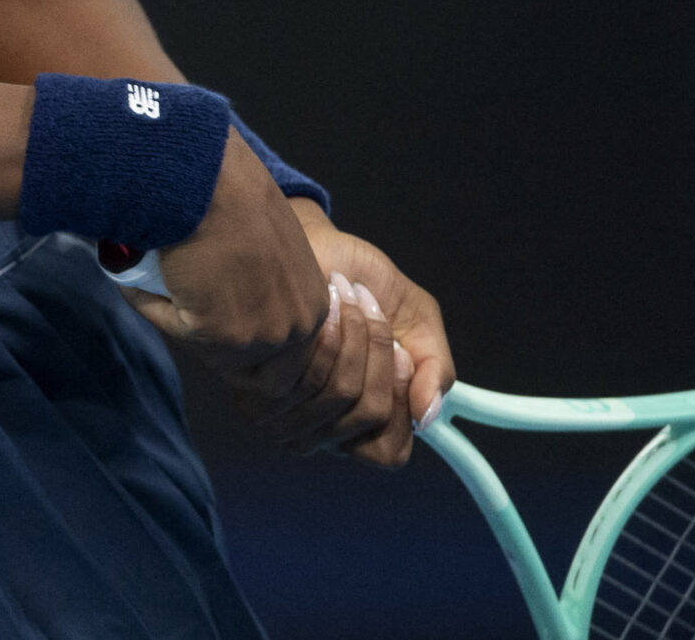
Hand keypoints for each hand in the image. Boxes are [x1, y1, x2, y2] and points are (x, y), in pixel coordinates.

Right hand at [121, 133, 330, 392]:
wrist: (211, 180)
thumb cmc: (236, 195)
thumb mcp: (272, 245)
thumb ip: (267, 280)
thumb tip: (235, 297)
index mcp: (314, 306)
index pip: (279, 348)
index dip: (240, 331)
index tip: (211, 298)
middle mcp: (295, 328)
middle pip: (248, 364)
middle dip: (211, 342)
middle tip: (180, 300)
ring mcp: (260, 337)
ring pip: (206, 350)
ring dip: (177, 319)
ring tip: (158, 277)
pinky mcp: (219, 336)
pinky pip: (171, 326)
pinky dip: (148, 300)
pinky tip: (139, 270)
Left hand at [239, 205, 455, 467]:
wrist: (317, 241)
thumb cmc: (369, 284)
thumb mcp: (419, 323)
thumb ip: (436, 369)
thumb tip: (426, 418)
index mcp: (358, 420)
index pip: (387, 453)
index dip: (400, 404)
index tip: (400, 351)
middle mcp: (318, 423)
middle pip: (368, 415)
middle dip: (380, 355)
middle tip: (372, 311)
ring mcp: (285, 405)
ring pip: (340, 395)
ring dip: (357, 337)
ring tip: (348, 297)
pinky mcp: (258, 374)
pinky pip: (304, 373)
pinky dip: (329, 331)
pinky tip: (324, 300)